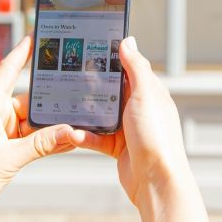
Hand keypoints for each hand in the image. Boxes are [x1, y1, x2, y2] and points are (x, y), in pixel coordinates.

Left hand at [0, 36, 74, 221]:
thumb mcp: (8, 158)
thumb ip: (41, 145)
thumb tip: (71, 132)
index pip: (8, 70)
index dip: (22, 52)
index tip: (36, 35)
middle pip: (29, 99)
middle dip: (51, 100)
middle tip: (78, 92)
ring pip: (31, 121)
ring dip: (50, 126)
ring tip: (78, 122)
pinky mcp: (1, 148)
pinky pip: (28, 138)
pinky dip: (44, 141)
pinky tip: (65, 142)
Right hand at [69, 37, 215, 221]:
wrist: (155, 180)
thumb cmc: (156, 136)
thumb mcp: (145, 94)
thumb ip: (136, 67)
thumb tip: (128, 41)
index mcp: (149, 92)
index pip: (129, 67)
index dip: (112, 57)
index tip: (90, 47)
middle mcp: (138, 108)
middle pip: (110, 89)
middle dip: (91, 83)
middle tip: (70, 73)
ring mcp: (127, 128)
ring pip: (99, 113)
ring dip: (83, 111)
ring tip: (64, 103)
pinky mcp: (116, 146)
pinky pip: (94, 136)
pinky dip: (83, 135)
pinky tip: (71, 132)